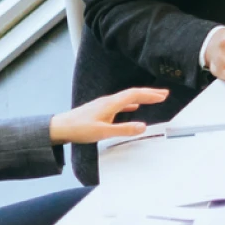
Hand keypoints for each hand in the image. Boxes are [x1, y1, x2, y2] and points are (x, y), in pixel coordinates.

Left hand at [50, 87, 168, 145]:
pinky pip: (121, 103)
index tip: (163, 95)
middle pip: (133, 93)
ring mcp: (105, 104)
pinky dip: (131, 103)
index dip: (150, 94)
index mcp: (111, 103)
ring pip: (128, 98)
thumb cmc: (79, 129)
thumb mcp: (103, 132)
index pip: (135, 95)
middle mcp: (109, 101)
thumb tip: (143, 126)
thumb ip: (124, 129)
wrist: (61, 127)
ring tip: (153, 98)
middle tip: (164, 93)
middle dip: (150, 93)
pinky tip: (133, 107)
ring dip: (142, 98)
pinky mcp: (101, 109)